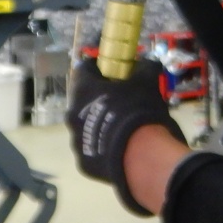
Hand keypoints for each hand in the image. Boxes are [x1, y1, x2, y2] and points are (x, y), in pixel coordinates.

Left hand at [66, 58, 185, 215]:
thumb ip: (146, 67)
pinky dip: (102, 147)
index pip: (84, 69)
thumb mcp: (147, 82)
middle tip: (118, 102)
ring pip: (84, 127)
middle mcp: (72, 114)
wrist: (138, 153)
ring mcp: (76, 141)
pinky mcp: (84, 162)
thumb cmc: (137, 109)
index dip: (98, 68)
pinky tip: (118, 148)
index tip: (111, 72)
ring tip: (119, 129)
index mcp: (83, 90)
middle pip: (82, 101)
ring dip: (97, 124)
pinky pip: (91, 150)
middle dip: (97, 99)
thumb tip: (150, 60)